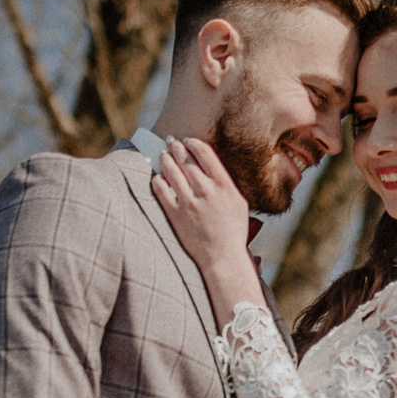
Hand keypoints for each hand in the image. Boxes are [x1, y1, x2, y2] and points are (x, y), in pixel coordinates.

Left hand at [151, 137, 264, 320]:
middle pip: (185, 158)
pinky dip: (158, 179)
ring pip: (170, 170)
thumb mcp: (238, 202)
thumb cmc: (233, 230)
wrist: (222, 256)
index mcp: (224, 185)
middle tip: (171, 143)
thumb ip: (225, 183)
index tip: (188, 141)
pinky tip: (158, 178)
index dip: (193, 143)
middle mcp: (206, 190)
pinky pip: (160, 189)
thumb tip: (211, 166)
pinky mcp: (175, 213)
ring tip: (163, 156)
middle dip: (176, 147)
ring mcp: (189, 201)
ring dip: (165, 159)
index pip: (204, 153)